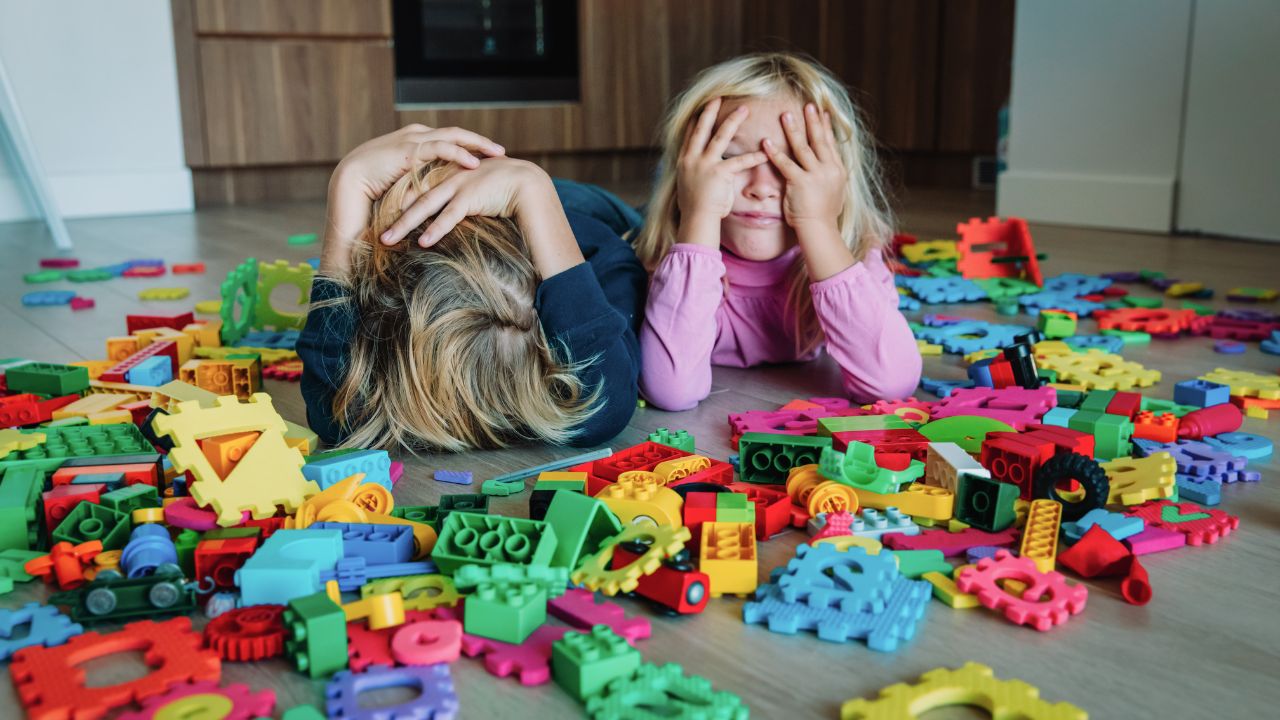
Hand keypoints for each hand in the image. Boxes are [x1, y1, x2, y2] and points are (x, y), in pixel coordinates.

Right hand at [321, 125, 504, 270]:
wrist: (349, 185)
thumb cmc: (372, 190)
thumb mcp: (405, 185)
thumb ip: (422, 183)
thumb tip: (441, 197)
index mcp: (415, 142)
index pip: (448, 140)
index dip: (469, 146)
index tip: (489, 156)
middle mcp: (415, 135)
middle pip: (455, 134)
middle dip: (480, 142)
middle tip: (501, 151)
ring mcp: (412, 139)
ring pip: (452, 136)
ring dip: (477, 144)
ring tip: (497, 153)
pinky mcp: (408, 149)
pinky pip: (440, 148)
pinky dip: (459, 153)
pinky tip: (475, 162)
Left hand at [380, 156, 550, 247]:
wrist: (526, 183)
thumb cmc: (501, 190)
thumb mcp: (472, 192)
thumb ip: (456, 200)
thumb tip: (445, 217)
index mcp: (445, 174)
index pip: (415, 188)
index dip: (396, 202)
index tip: (379, 217)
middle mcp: (448, 177)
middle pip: (412, 197)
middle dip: (391, 215)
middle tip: (373, 230)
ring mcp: (458, 185)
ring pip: (424, 206)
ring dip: (404, 225)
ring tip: (387, 240)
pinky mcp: (470, 197)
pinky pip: (449, 216)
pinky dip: (436, 229)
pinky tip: (423, 242)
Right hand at [676, 98, 768, 225]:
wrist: (696, 219)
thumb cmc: (694, 208)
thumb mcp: (688, 186)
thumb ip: (693, 174)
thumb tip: (696, 173)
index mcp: (684, 161)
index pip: (690, 136)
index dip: (696, 121)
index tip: (701, 109)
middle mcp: (692, 159)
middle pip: (702, 129)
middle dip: (710, 112)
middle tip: (718, 96)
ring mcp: (704, 165)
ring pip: (720, 137)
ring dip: (733, 121)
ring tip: (744, 109)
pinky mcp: (719, 173)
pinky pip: (739, 162)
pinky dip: (753, 157)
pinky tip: (764, 152)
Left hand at [761, 103, 845, 230]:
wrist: (820, 230)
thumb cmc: (824, 215)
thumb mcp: (835, 192)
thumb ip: (831, 177)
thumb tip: (830, 169)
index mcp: (837, 170)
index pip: (831, 143)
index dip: (826, 127)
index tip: (822, 112)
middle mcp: (828, 170)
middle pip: (819, 140)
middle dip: (813, 121)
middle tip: (808, 104)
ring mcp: (816, 175)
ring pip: (803, 147)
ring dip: (794, 129)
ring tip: (786, 114)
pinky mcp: (801, 183)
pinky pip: (786, 164)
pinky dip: (775, 152)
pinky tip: (766, 141)